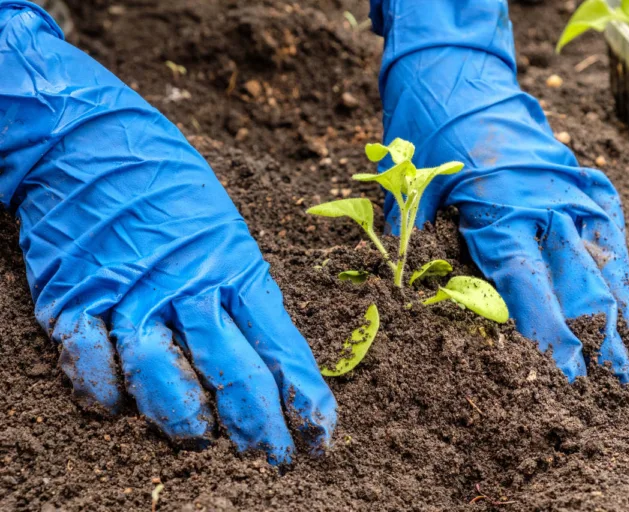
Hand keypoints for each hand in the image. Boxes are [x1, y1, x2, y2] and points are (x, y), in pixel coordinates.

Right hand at [0, 1, 335, 461]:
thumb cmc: (169, 187)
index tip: (320, 435)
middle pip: (232, 369)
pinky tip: (117, 411)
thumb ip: (243, 292)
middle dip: (258, 425)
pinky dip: (104, 388)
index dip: (303, 396)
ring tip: (201, 441)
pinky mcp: (76, 294)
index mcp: (234, 267)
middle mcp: (188, 284)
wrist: (90, 139)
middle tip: (273, 460)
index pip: (281, 344)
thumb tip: (270, 356)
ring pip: (164, 373)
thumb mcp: (226, 231)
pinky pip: (90, 356)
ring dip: (185, 417)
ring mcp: (130, 291)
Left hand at [369, 0, 628, 382]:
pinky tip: (625, 289)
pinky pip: (610, 221)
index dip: (548, 329)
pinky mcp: (579, 174)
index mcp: (501, 209)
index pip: (527, 283)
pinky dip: (619, 257)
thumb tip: (409, 293)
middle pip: (576, 278)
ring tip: (628, 343)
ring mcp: (568, 186)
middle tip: (610, 374)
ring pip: (603, 251)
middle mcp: (544, 202)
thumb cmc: (430, 130)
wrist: (458, 74)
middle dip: (594, 329)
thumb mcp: (413, 185)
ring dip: (616, 300)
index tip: (567, 367)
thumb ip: (417, 239)